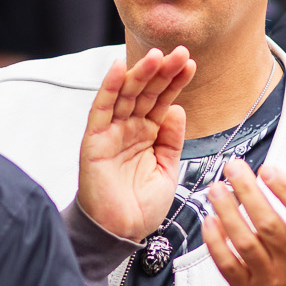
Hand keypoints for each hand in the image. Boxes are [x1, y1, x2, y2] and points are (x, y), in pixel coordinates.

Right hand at [77, 48, 194, 240]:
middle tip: (181, 52)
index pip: (162, 101)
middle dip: (163, 72)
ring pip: (126, 95)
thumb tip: (177, 109)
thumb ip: (172, 139)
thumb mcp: (167, 169)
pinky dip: (109, 88)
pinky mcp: (94, 141)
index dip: (175, 82)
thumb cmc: (141, 206)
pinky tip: (119, 68)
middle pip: (146, 92)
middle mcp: (129, 129)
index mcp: (147, 134)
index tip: (191, 64)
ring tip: (158, 55)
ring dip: (140, 73)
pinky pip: (101, 109)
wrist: (121, 232)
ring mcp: (111, 133)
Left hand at [202, 155, 285, 285]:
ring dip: (228, 213)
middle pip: (269, 225)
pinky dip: (216, 242)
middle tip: (234, 168)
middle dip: (248, 193)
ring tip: (216, 189)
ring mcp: (270, 276)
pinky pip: (228, 264)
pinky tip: (210, 220)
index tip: (268, 170)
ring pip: (245, 243)